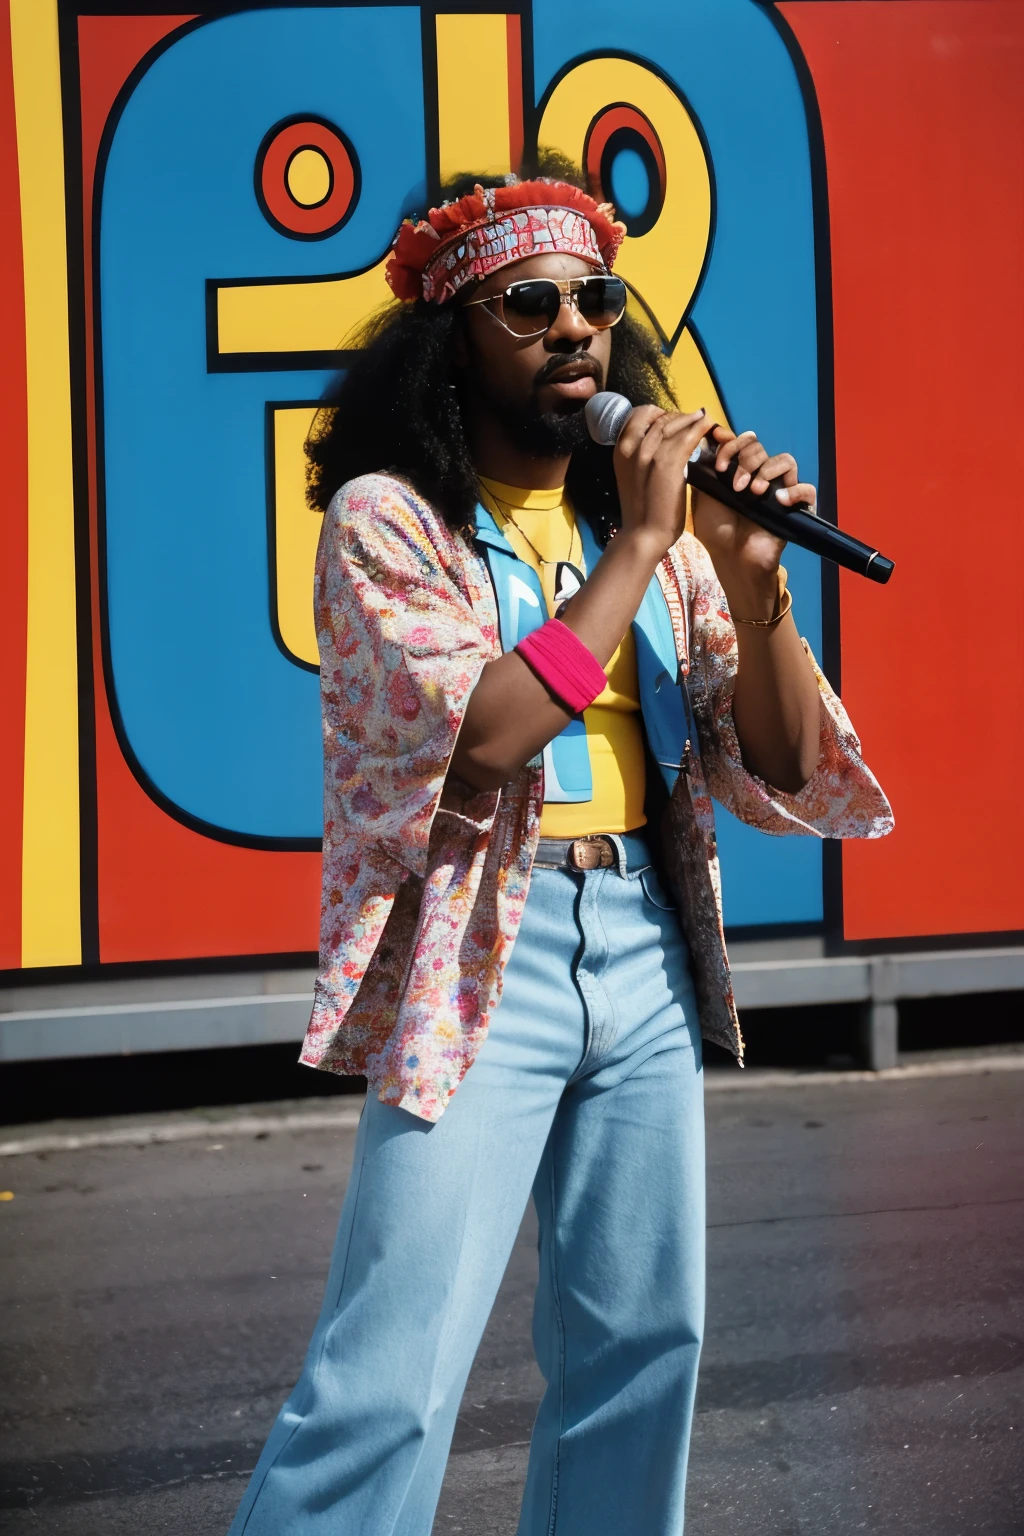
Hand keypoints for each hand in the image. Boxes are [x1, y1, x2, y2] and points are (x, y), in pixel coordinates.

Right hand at [612, 406, 710, 559]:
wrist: (644, 534)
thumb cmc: (640, 510)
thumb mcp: (632, 476)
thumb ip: (640, 458)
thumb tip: (656, 444)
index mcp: (621, 450)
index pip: (638, 417)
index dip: (657, 413)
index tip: (670, 418)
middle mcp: (632, 447)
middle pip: (658, 418)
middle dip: (676, 415)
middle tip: (691, 419)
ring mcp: (650, 453)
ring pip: (674, 424)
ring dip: (690, 418)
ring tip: (702, 418)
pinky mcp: (669, 463)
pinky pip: (688, 436)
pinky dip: (700, 427)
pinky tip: (708, 424)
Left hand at [691, 425, 816, 617]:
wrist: (730, 557)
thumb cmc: (715, 529)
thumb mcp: (703, 495)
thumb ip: (705, 468)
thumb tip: (706, 439)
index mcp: (739, 469)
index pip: (743, 442)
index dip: (732, 443)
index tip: (719, 459)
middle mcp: (760, 475)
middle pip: (760, 448)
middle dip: (745, 461)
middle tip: (735, 486)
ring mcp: (779, 489)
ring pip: (784, 460)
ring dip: (766, 471)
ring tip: (753, 493)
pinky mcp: (796, 507)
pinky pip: (807, 488)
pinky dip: (795, 490)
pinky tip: (779, 500)